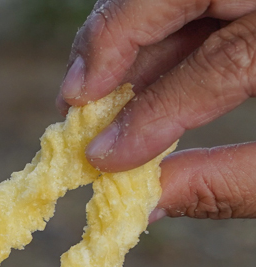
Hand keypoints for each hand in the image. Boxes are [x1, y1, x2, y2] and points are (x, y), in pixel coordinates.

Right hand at [58, 0, 255, 219]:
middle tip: (73, 100)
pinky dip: (151, 25)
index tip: (102, 156)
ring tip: (92, 92)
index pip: (221, 64)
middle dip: (112, 40)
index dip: (152, 111)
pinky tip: (130, 69)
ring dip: (124, 36)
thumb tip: (151, 203)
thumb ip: (232, 180)